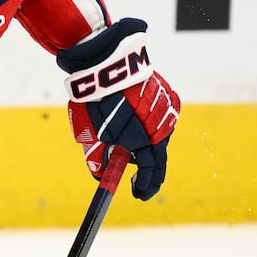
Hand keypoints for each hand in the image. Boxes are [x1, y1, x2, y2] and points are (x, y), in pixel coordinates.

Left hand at [57, 17, 181, 200]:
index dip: (145, 187)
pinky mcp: (167, 95)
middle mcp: (161, 127)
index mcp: (144, 141)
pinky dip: (150, 125)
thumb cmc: (95, 101)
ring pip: (159, 136)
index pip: (151, 173)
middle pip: (157, 156)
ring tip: (130, 145)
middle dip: (146, 168)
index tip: (138, 194)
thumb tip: (101, 176)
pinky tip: (137, 122)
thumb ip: (97, 159)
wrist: (107, 62)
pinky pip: (161, 117)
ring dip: (147, 144)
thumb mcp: (89, 134)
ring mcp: (167, 110)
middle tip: (136, 178)